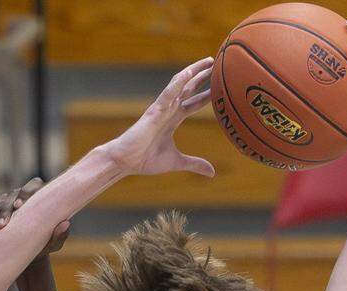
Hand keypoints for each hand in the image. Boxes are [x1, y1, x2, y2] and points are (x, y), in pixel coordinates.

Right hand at [0, 177, 70, 256]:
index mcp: (39, 197)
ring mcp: (7, 203)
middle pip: (11, 196)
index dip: (25, 193)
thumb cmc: (45, 245)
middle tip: (3, 225)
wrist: (29, 253)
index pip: (33, 185)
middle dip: (5, 210)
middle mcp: (21, 197)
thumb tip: (66, 223)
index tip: (18, 206)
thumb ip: (60, 235)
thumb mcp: (54, 243)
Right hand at [100, 58, 215, 177]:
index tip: (221, 86)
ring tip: (208, 61)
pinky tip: (189, 73)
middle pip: (189, 88)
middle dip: (202, 76)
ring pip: (180, 85)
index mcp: (173, 119)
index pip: (194, 103)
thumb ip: (194, 164)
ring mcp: (161, 108)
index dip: (207, 94)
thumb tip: (212, 172)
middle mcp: (168, 110)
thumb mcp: (177, 162)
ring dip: (194, 72)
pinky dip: (178, 83)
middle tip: (217, 63)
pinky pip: (168, 94)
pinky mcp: (154, 111)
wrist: (125, 162)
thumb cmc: (145, 160)